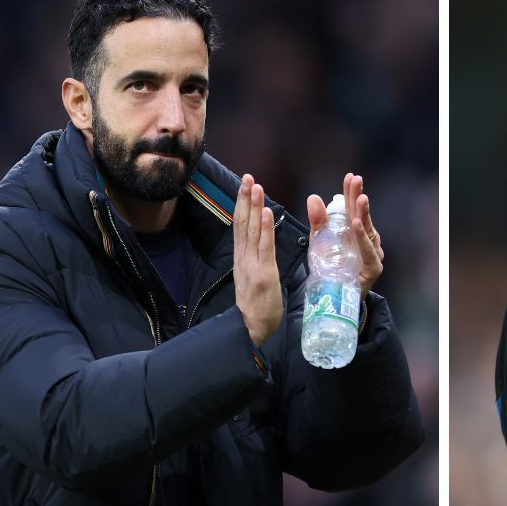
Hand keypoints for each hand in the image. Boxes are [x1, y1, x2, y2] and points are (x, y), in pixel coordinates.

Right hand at [234, 174, 283, 346]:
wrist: (251, 328)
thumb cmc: (257, 305)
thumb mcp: (252, 276)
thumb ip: (255, 258)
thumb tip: (259, 241)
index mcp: (242, 257)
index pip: (240, 225)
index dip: (242, 204)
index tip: (245, 185)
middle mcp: (244, 258)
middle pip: (243, 223)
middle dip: (245, 198)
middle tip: (247, 177)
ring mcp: (253, 265)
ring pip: (252, 231)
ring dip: (254, 207)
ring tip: (255, 186)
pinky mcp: (264, 274)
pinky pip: (265, 248)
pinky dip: (265, 229)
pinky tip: (266, 212)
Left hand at [307, 173, 384, 297]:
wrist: (335, 301)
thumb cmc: (331, 269)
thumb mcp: (320, 242)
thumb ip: (318, 221)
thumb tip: (313, 197)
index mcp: (355, 232)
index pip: (353, 209)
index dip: (352, 193)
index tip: (350, 176)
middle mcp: (368, 240)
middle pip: (362, 216)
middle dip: (359, 197)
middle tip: (356, 180)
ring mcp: (373, 253)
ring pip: (368, 231)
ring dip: (363, 214)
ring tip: (360, 199)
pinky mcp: (374, 268)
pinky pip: (368, 251)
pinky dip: (362, 238)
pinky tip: (357, 225)